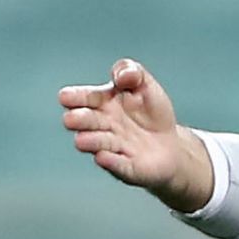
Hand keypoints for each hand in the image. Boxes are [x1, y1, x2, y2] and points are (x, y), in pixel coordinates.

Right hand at [59, 59, 213, 211]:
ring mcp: (113, 147)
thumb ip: (132, 72)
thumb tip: (122, 76)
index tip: (66, 96)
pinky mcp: (127, 167)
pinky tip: (103, 157)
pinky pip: (117, 165)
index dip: (74, 97)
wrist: (171, 146)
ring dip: (90, 141)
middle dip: (79, 120)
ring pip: (96, 144)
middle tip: (73, 118)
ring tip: (83, 140)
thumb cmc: (151, 114)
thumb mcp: (145, 85)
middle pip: (85, 122)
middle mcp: (102, 126)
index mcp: (102, 103)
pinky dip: (110, 162)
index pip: (83, 98)